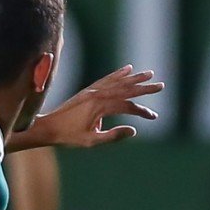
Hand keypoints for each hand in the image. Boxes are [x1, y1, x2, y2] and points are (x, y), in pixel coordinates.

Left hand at [21, 66, 162, 148]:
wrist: (48, 127)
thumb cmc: (69, 137)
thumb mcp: (92, 141)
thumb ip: (113, 136)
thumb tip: (133, 130)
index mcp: (100, 106)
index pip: (127, 106)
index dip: (142, 111)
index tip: (153, 117)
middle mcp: (97, 94)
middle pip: (125, 88)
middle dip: (144, 87)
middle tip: (161, 85)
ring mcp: (92, 90)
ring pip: (117, 81)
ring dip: (134, 77)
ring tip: (149, 73)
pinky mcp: (88, 90)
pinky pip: (106, 79)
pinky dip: (118, 73)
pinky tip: (127, 68)